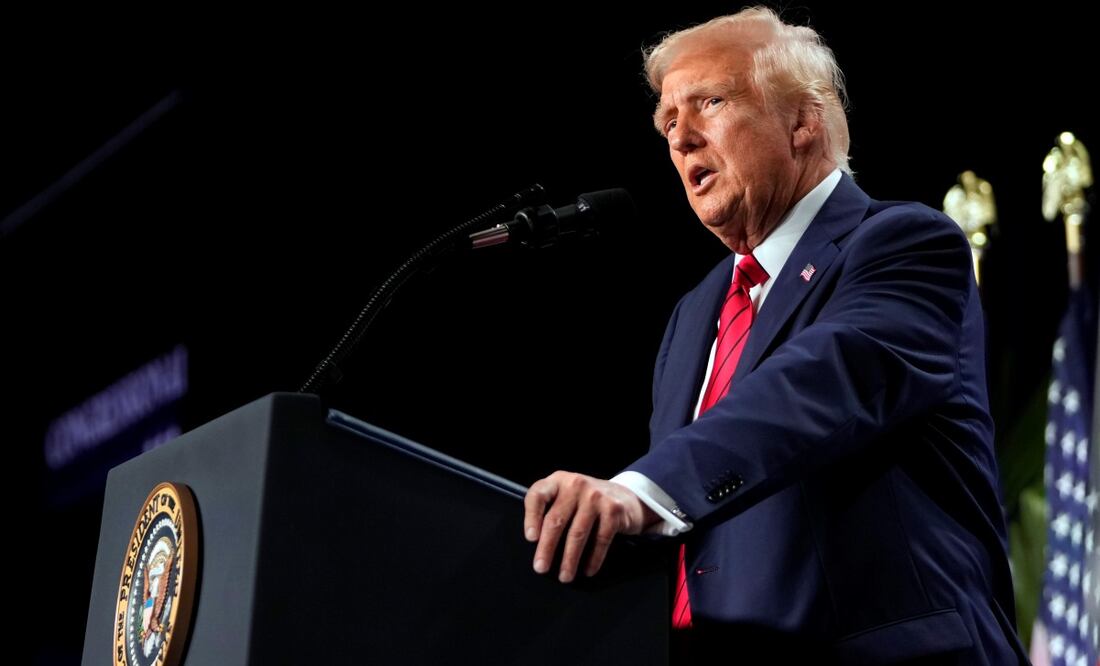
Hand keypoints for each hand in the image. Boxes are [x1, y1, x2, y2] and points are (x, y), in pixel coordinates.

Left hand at [523, 471, 658, 582]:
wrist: (626, 497)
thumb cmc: (588, 502)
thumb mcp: (567, 496)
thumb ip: (552, 510)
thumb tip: (538, 545)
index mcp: (558, 481)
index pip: (538, 495)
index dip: (531, 518)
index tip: (530, 539)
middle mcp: (576, 484)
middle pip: (556, 520)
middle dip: (547, 548)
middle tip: (541, 568)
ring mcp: (596, 496)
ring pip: (577, 533)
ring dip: (569, 559)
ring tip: (565, 576)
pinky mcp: (613, 509)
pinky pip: (600, 539)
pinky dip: (593, 559)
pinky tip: (587, 570)